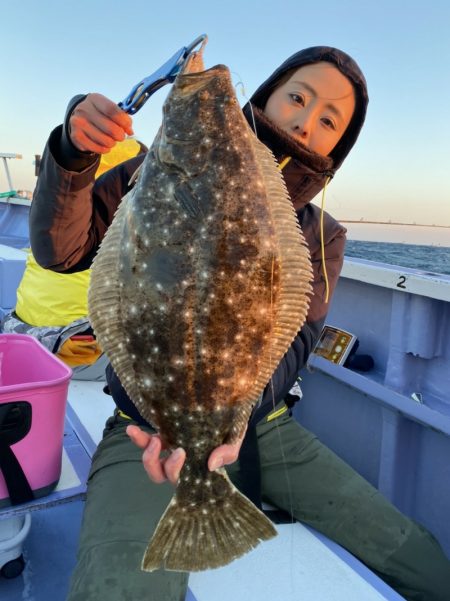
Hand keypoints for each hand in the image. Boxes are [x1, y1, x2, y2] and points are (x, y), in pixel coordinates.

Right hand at [69, 93, 133, 153]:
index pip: (112, 111)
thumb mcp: (109, 110)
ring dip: (112, 143)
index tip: (128, 127)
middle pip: (111, 128)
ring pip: (106, 141)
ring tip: (110, 139)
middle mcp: (84, 109)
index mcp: (94, 99)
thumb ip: (122, 118)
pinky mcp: (76, 136)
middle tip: (120, 136)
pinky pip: (99, 148)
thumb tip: (130, 131)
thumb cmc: (99, 114)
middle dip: (120, 135)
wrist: (78, 120)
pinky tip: (104, 145)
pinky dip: (105, 149)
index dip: (124, 121)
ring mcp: (78, 123)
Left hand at [126, 425, 245, 484]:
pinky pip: (146, 443)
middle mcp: (180, 464)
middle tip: (159, 442)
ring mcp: (169, 451)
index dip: (174, 470)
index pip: (181, 480)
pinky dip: (138, 438)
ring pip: (150, 462)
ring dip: (145, 452)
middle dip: (155, 463)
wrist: (226, 410)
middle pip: (159, 475)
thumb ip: (228, 452)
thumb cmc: (230, 430)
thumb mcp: (234, 440)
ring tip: (145, 435)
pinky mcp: (163, 436)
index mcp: (196, 469)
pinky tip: (131, 429)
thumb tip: (211, 464)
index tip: (180, 451)